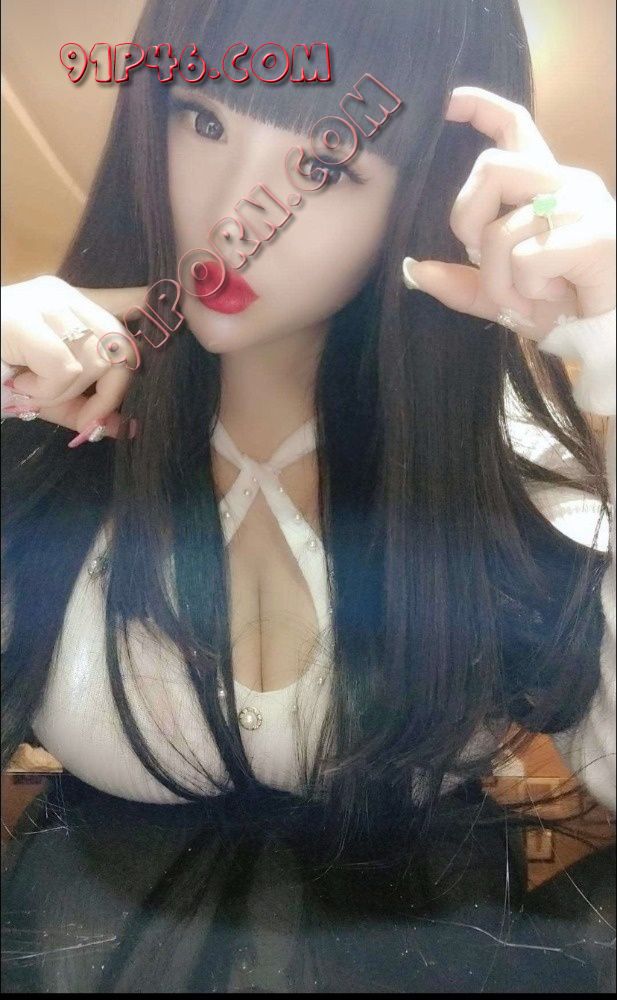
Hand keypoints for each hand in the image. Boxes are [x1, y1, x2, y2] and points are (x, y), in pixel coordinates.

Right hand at [1, 276, 146, 439]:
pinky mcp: (24, 319)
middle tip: (84, 417)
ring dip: (65, 393)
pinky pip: (67, 367)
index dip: (142, 307)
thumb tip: (128, 428)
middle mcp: (60, 295)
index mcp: (67, 304)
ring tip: (29, 388)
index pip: (119, 302)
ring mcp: (43, 303)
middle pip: (120, 343)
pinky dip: (47, 390)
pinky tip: (20, 383)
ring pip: (95, 360)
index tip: (154, 306)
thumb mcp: (48, 393)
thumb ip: (87, 406)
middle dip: (111, 391)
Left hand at [402, 86, 615, 340]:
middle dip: (465, 218)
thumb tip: (413, 270)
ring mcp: (582, 207)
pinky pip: (525, 259)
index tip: (449, 102)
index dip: (480, 107)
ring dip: (497, 279)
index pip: (516, 126)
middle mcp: (566, 184)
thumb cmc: (564, 308)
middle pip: (490, 167)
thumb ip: (461, 282)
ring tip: (525, 297)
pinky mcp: (595, 236)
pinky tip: (550, 297)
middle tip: (478, 257)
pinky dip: (524, 290)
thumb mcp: (503, 294)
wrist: (609, 333)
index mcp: (546, 187)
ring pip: (500, 230)